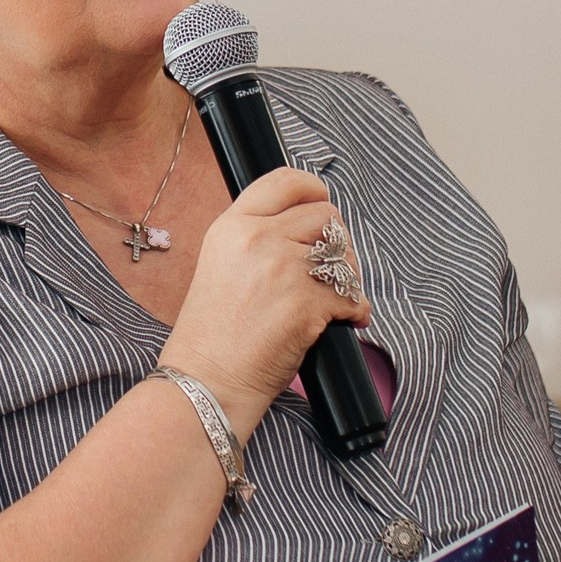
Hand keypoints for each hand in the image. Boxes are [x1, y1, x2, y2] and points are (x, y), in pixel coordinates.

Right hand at [161, 167, 373, 431]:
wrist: (206, 380)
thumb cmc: (213, 335)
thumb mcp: (220, 265)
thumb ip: (257, 239)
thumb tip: (307, 228)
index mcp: (231, 226)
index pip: (284, 181)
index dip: (313, 189)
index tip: (323, 203)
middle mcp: (257, 239)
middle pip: (325, 216)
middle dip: (337, 243)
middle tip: (330, 271)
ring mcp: (283, 268)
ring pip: (343, 253)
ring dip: (349, 277)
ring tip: (333, 299)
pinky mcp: (306, 302)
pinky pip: (351, 295)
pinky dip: (354, 311)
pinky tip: (342, 322)